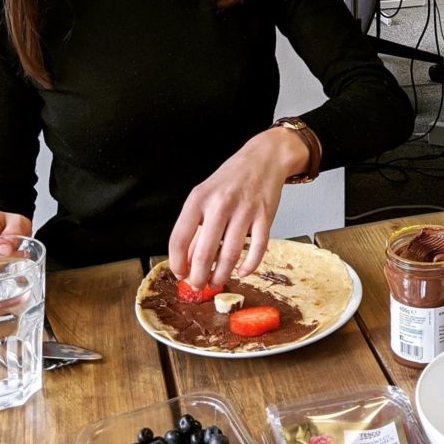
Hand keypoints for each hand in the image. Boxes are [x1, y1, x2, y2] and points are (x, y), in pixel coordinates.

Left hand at [168, 125, 313, 288]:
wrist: (264, 158)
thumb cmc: (231, 179)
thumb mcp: (205, 196)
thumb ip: (195, 227)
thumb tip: (188, 261)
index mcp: (198, 199)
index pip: (179, 239)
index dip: (177, 263)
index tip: (180, 274)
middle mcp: (220, 204)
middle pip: (204, 252)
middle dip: (199, 276)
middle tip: (199, 285)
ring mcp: (244, 211)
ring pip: (230, 254)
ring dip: (222, 275)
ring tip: (218, 281)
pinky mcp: (265, 216)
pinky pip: (257, 249)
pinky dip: (249, 265)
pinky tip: (243, 271)